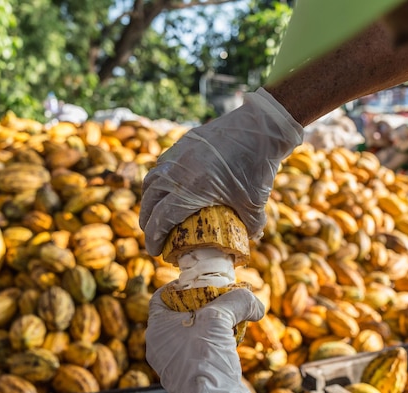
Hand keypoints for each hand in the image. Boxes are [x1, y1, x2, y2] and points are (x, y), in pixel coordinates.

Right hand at [139, 88, 302, 255]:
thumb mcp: (254, 202)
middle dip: (147, 221)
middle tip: (152, 235)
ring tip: (154, 213)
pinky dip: (159, 180)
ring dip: (149, 200)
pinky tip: (167, 187)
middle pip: (150, 200)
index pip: (162, 218)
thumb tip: (250, 240)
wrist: (261, 126)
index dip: (154, 238)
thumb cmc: (257, 165)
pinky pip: (162, 164)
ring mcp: (178, 153)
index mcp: (191, 189)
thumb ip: (250, 225)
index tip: (154, 251)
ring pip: (152, 180)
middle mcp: (178, 171)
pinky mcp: (184, 142)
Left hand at [146, 283, 266, 392]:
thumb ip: (237, 301)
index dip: (179, 285)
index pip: (160, 297)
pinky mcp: (190, 376)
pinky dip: (214, 342)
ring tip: (230, 318)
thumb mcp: (220, 319)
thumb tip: (254, 302)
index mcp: (157, 330)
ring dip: (211, 323)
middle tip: (220, 297)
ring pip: (191, 333)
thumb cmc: (205, 360)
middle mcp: (161, 347)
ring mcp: (174, 363)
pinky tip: (231, 340)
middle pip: (179, 314)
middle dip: (202, 304)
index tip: (198, 281)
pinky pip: (199, 350)